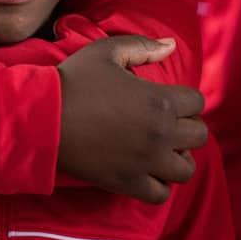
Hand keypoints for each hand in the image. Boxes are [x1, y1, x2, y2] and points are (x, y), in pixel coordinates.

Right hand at [57, 35, 206, 202]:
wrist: (41, 118)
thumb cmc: (73, 80)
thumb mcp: (106, 52)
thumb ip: (143, 46)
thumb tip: (171, 44)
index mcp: (160, 101)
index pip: (197, 102)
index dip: (184, 98)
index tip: (166, 99)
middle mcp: (161, 135)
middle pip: (199, 136)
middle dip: (186, 127)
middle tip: (164, 123)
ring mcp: (146, 163)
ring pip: (186, 169)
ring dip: (177, 158)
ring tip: (159, 149)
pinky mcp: (128, 183)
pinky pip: (161, 195)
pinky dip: (159, 185)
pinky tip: (146, 171)